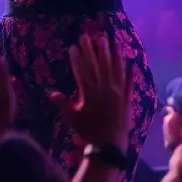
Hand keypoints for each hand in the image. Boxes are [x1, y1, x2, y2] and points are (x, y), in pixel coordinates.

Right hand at [49, 34, 131, 149]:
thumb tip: (51, 93)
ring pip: (115, 69)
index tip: (74, 45)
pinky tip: (129, 62)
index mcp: (89, 92)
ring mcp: (118, 93)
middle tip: (90, 35)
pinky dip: (129, 72)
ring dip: (112, 53)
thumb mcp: (72, 117)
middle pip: (99, 65)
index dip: (78, 57)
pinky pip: (128, 82)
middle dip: (93, 49)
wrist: (110, 146)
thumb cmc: (88, 131)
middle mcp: (104, 89)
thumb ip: (62, 103)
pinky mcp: (127, 99)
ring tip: (110, 40)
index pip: (82, 70)